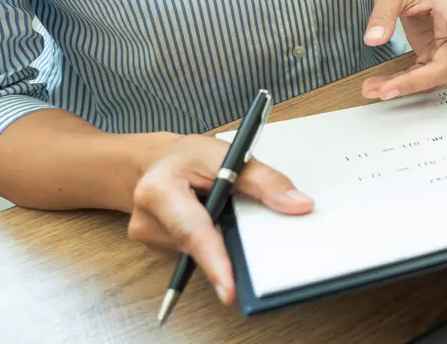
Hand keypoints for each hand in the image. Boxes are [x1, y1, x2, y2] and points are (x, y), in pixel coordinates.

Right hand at [128, 135, 312, 304]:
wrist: (154, 162)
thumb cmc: (189, 157)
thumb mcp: (228, 156)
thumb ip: (265, 181)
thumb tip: (299, 205)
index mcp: (160, 190)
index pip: (193, 231)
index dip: (214, 261)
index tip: (230, 290)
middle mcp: (147, 219)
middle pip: (198, 248)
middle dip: (228, 252)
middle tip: (254, 254)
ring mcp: (148, 239)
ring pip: (198, 253)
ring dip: (219, 241)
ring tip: (221, 211)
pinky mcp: (157, 250)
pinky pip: (193, 254)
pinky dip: (209, 243)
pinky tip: (210, 221)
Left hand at [361, 0, 446, 98]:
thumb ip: (383, 13)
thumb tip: (373, 40)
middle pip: (444, 66)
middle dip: (415, 82)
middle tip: (384, 91)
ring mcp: (442, 45)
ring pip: (431, 74)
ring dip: (404, 85)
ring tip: (372, 88)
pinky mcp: (430, 53)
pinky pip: (419, 73)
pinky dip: (400, 80)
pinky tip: (379, 84)